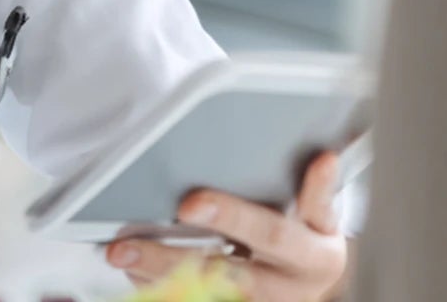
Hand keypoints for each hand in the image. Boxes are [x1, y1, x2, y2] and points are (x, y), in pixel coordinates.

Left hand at [105, 152, 347, 301]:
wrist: (309, 282)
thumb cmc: (307, 235)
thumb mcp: (320, 214)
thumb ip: (315, 192)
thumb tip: (324, 158)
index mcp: (314, 256)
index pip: (273, 233)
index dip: (234, 216)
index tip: (191, 202)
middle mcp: (288, 290)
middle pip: (230, 276)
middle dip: (175, 258)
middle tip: (127, 241)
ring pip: (206, 297)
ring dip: (159, 276)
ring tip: (121, 253)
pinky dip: (162, 291)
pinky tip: (133, 273)